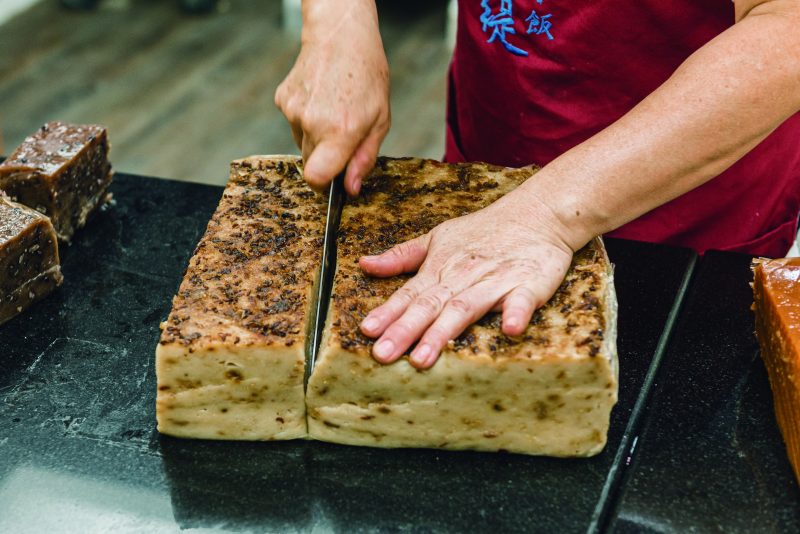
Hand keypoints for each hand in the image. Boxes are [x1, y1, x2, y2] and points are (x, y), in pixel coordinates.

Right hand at [274, 0, 389, 195]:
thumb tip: (350, 189)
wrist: (340, 35)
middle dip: (326, 158)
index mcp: (340, 131)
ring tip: (334, 110)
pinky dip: (306, 118)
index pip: (316, 178)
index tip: (333, 182)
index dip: (324, 186)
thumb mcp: (380, 120)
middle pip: (310, 163)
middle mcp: (312, 123)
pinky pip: (294, 123)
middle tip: (344, 135)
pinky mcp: (282, 100)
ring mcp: (293, 111)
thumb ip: (364, 159)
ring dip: (317, 136)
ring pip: (302, 142)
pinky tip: (322, 98)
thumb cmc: (367, 76)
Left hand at [358, 191, 577, 368]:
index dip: (387, 313)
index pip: (408, 295)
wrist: (537, 213)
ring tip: (423, 357)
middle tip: (383, 354)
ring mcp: (496, 281)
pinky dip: (517, 312)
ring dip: (443, 332)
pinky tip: (510, 329)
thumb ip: (402, 256)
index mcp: (440, 269)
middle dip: (405, 330)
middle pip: (430, 306)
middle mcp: (463, 277)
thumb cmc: (485, 230)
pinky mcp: (529, 284)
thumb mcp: (438, 238)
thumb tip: (365, 264)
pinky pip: (523, 300)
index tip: (367, 331)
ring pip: (465, 308)